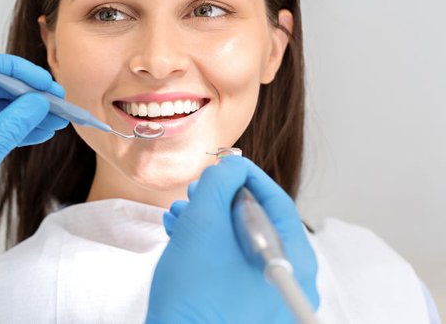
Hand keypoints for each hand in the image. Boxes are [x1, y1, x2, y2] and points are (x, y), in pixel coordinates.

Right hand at [146, 156, 318, 322]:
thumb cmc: (193, 293)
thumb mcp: (204, 223)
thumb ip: (219, 184)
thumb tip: (231, 168)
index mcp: (294, 261)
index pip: (277, 203)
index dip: (246, 176)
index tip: (223, 165)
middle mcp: (291, 283)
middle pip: (260, 224)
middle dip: (220, 201)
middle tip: (195, 192)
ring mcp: (271, 300)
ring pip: (242, 245)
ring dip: (209, 223)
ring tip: (180, 216)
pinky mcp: (247, 310)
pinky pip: (235, 267)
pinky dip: (210, 248)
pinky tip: (182, 237)